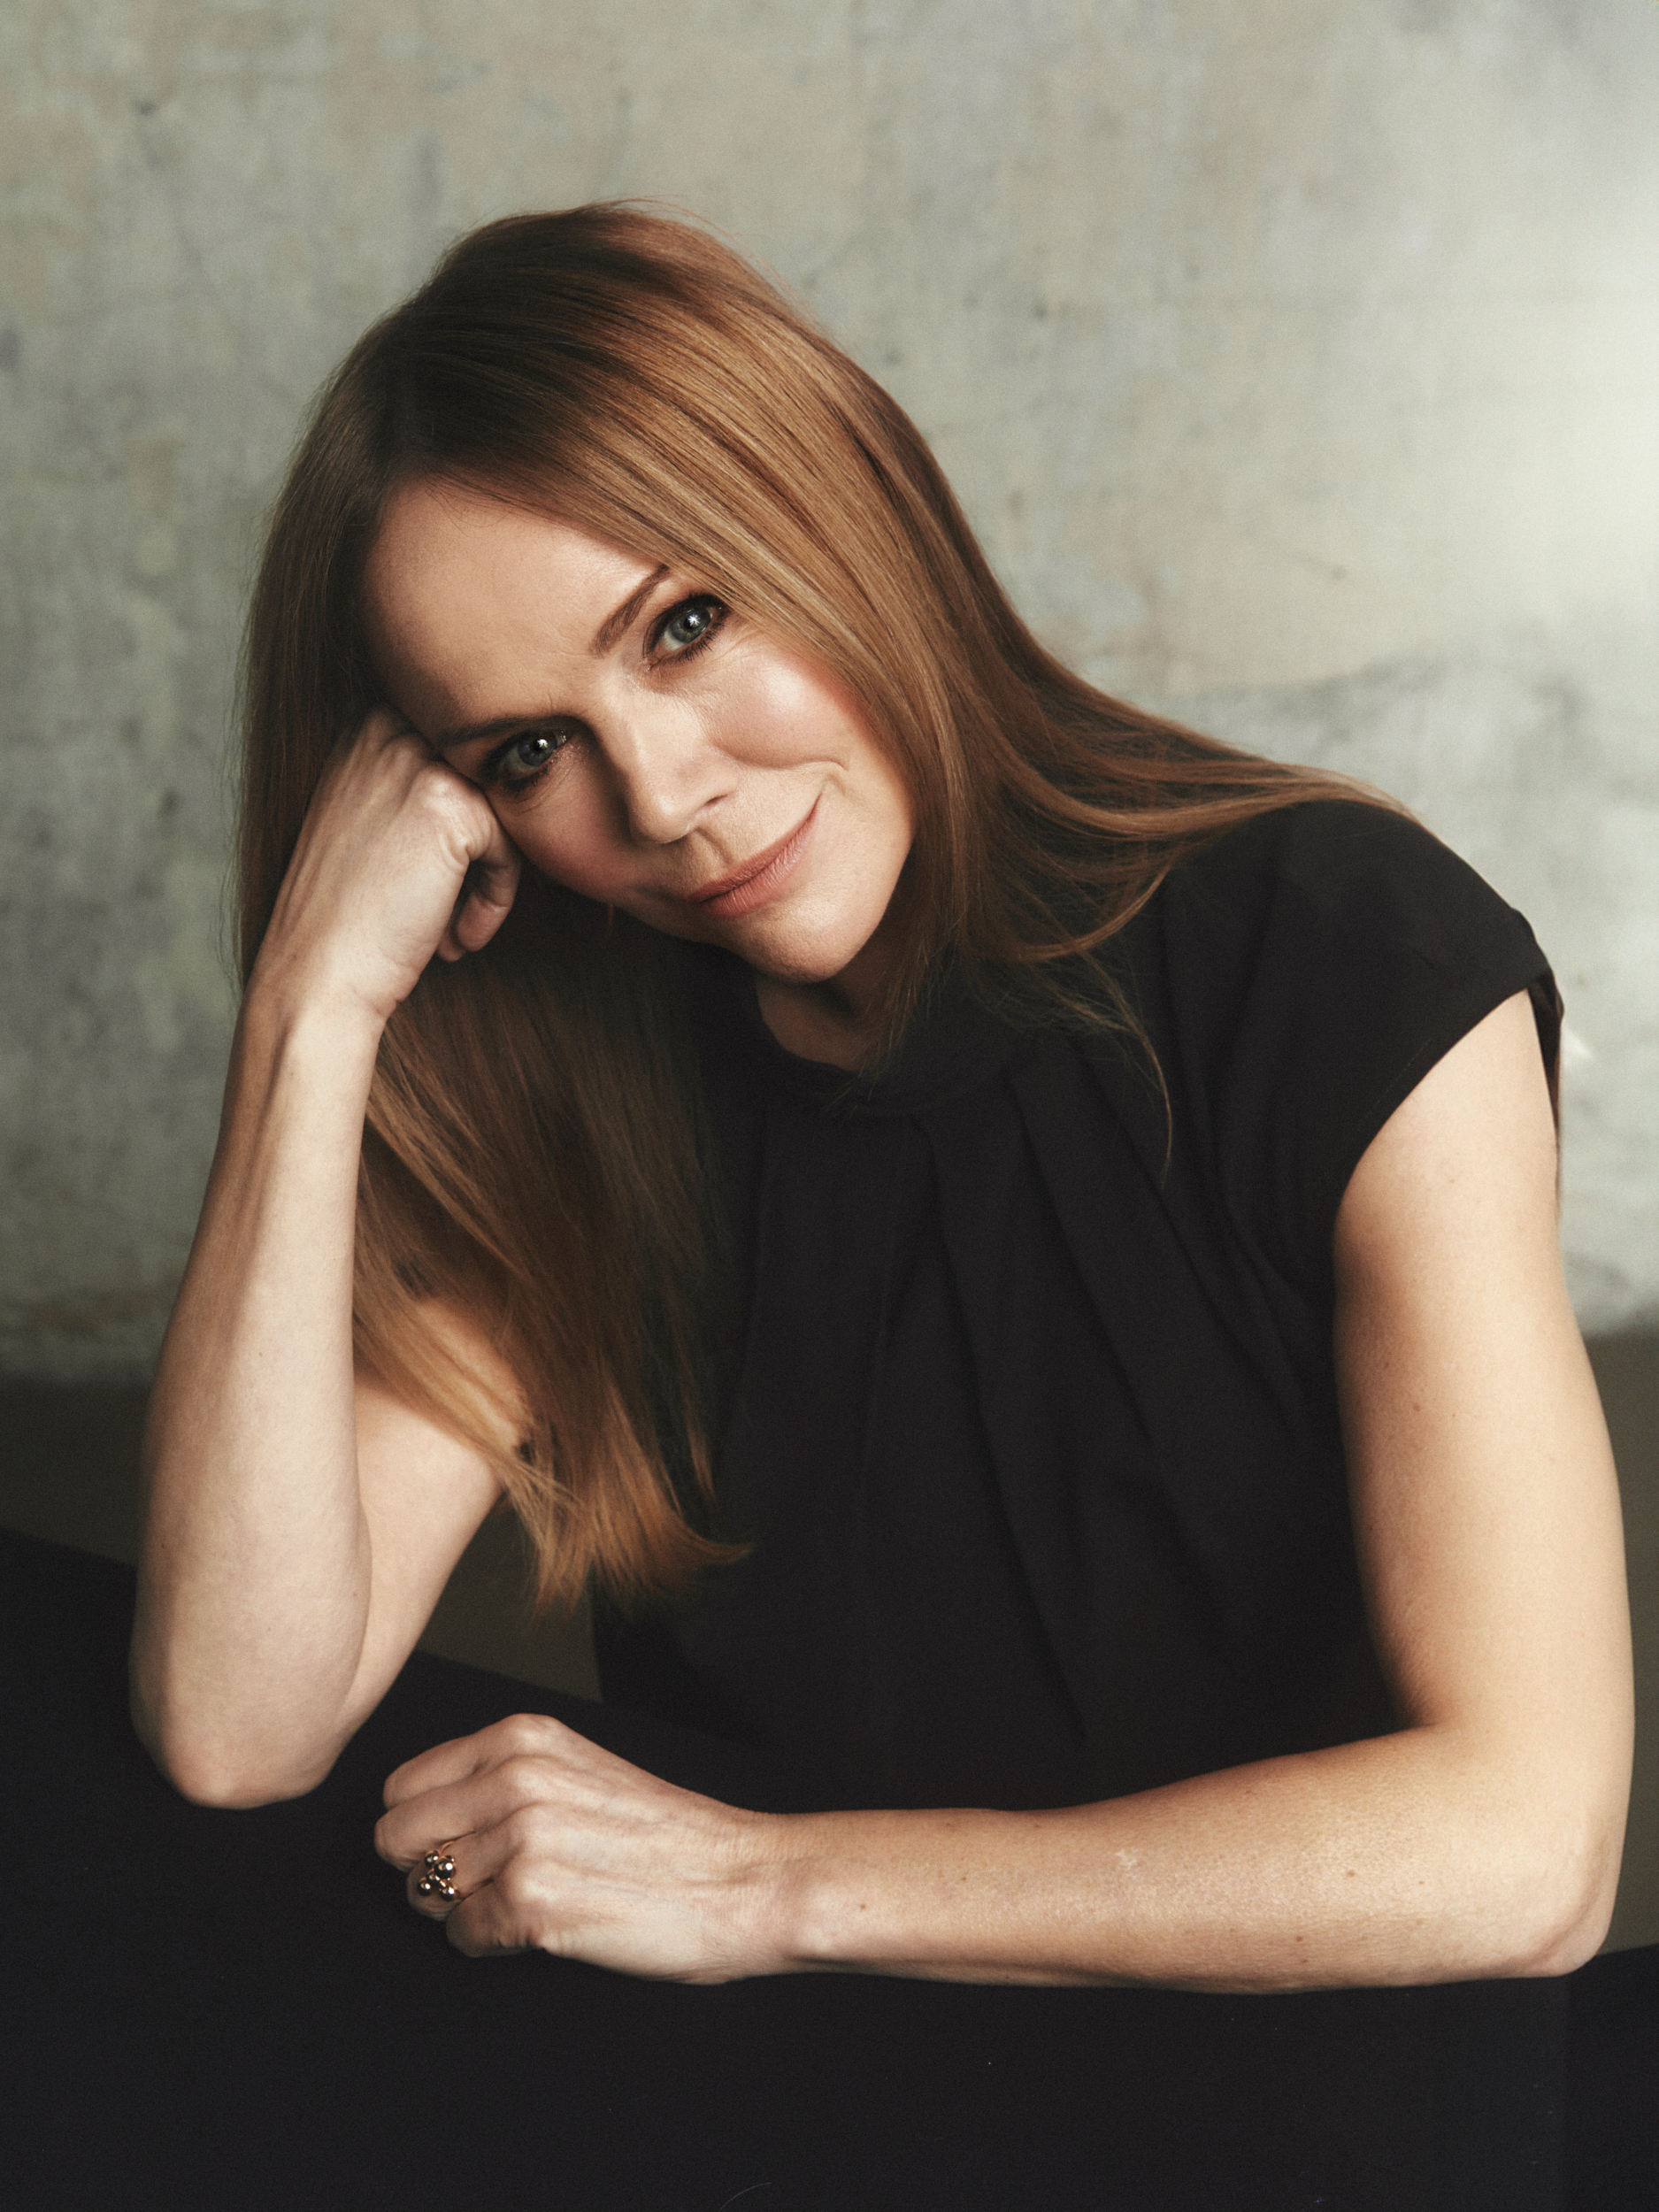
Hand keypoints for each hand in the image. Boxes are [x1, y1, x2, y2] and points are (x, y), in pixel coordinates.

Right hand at [252, 707, 521, 1027]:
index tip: (440, 877)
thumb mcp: (367, 822)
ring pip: (501, 811)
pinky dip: (495, 899)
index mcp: (364, 728)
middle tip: (452, 905)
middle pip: (485, 779)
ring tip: (453, 926)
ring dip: (489, 875)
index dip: (463, 823)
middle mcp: (385, 731)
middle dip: (481, 845)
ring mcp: (416, 763)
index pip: (459, 755)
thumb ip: (414, 786)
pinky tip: (457, 936)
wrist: (317, 974)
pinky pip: (510, 845)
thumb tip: (497, 783)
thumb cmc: (344, 915)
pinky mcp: (449, 806)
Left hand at [375, 1714, 792, 1981]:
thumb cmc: (662, 1836)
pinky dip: (490, 1944)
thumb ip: (503, 1775)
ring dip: (461, 1909)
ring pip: (423, 1890)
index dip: (424, 1826)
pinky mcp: (531, 1902)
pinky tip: (543, 1928)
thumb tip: (416, 1814)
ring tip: (525, 1902)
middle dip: (427, 1869)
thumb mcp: (578, 1770)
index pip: (402, 1786)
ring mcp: (522, 1839)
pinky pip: (461, 1936)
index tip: (463, 1845)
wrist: (742, 1880)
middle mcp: (515, 1777)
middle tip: (484, 1884)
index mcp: (523, 1737)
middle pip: (396, 1837)